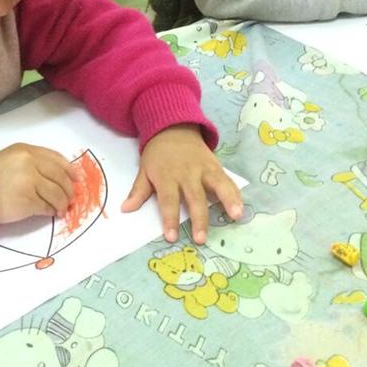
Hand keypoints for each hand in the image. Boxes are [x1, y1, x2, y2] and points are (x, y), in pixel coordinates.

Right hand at [0, 143, 78, 224]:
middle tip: (70, 199)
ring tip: (60, 209)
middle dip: (68, 190)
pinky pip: (46, 207)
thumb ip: (33, 163)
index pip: (56, 159)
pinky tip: (49, 213)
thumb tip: (61, 177)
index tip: (77, 179)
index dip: (70, 170)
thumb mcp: (10, 160)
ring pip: (56, 194)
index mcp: (25, 151)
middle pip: (60, 177)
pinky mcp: (27, 201)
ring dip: (61, 203)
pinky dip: (50, 211)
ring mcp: (29, 182)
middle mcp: (29, 163)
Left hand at [121, 125, 242, 243]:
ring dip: (228, 201)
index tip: (171, 237)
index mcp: (167, 176)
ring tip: (235, 216)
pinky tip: (241, 207)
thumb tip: (126, 209)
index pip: (168, 201)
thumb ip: (139, 191)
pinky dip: (235, 193)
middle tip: (201, 238)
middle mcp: (187, 173)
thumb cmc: (158, 154)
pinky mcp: (216, 166)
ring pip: (217, 186)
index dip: (169, 219)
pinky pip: (227, 180)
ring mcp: (204, 169)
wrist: (173, 127)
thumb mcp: (144, 170)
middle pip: (194, 198)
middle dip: (198, 219)